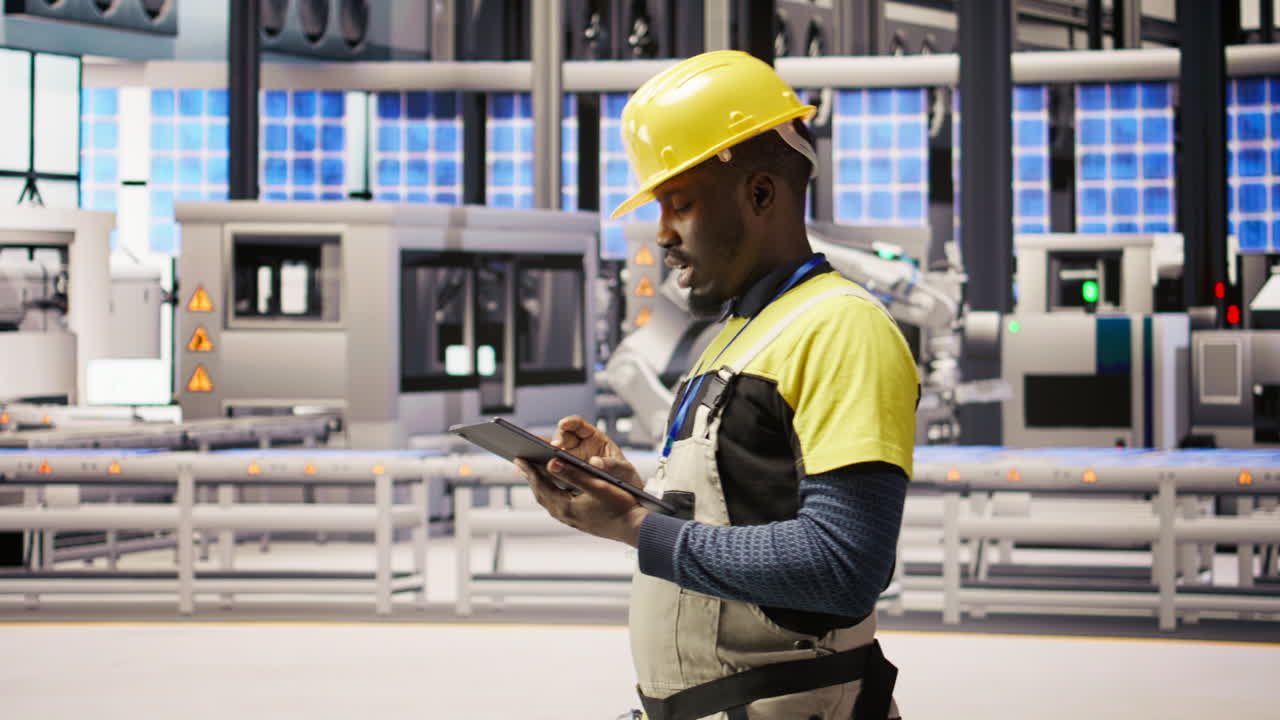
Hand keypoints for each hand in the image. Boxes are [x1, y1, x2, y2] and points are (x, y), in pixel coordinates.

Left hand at [513, 416, 648, 545]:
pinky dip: (552, 491)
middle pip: (541, 493)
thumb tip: (551, 464)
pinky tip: (555, 484)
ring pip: (549, 499)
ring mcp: (571, 519)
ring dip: (541, 484)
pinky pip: (558, 503)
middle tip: (521, 462)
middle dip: (531, 477)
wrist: (635, 528)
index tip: (519, 457)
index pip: (541, 486)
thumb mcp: (598, 485)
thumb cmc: (621, 506)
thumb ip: (574, 474)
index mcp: (566, 507)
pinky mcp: (578, 520)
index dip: (529, 471)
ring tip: (534, 471)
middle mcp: (565, 515)